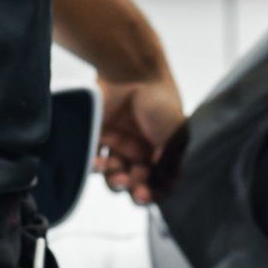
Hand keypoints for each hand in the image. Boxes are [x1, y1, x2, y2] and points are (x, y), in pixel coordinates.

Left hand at [95, 70, 186, 205]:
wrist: (132, 73)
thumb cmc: (159, 102)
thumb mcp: (175, 134)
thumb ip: (170, 163)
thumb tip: (165, 188)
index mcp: (160, 151)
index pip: (156, 182)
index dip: (150, 193)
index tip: (144, 194)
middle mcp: (138, 150)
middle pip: (134, 182)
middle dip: (132, 188)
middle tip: (132, 184)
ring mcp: (117, 144)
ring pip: (113, 175)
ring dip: (114, 180)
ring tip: (116, 172)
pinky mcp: (97, 136)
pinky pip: (93, 160)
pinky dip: (95, 167)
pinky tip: (99, 164)